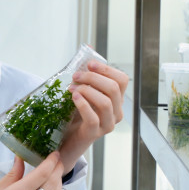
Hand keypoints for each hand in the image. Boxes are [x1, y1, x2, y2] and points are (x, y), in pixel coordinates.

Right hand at [0, 152, 63, 189]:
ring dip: (58, 183)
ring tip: (54, 172)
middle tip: (57, 160)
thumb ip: (10, 176)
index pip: (41, 174)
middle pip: (52, 184)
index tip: (54, 153)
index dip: (51, 162)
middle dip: (57, 170)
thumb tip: (20, 160)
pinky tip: (47, 188)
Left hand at [58, 61, 128, 175]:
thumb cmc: (75, 115)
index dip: (106, 69)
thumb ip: (87, 73)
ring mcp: (107, 124)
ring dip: (87, 90)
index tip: (89, 64)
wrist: (66, 141)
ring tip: (72, 88)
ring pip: (106, 102)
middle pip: (114, 88)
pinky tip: (73, 98)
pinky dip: (83, 105)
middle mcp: (116, 112)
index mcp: (116, 100)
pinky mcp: (94, 134)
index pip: (122, 80)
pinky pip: (93, 118)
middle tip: (76, 76)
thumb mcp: (82, 92)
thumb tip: (89, 48)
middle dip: (93, 77)